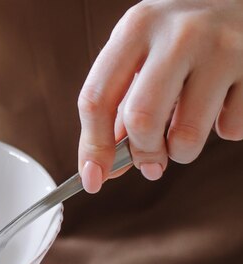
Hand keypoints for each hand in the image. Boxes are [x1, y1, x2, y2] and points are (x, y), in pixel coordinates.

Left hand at [78, 0, 242, 192]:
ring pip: (187, 135)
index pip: (97, 98)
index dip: (92, 147)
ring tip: (183, 136)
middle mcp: (178, 33)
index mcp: (137, 27)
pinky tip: (222, 104)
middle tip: (149, 162)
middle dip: (141, 154)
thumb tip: (103, 169)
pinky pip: (231, 128)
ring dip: (180, 152)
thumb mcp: (142, 54)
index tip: (92, 178)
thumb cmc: (180, 35)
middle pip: (141, 119)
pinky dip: (223, 130)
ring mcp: (222, 48)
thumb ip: (120, 108)